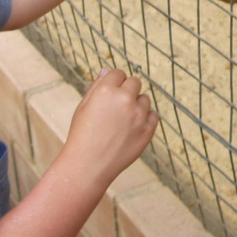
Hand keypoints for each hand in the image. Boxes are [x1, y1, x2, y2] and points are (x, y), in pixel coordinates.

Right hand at [60, 68, 157, 187]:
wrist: (88, 166)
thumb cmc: (82, 135)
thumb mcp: (83, 107)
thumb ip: (97, 86)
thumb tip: (107, 70)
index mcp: (106, 90)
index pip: (118, 73)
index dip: (113, 83)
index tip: (108, 96)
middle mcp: (124, 99)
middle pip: (134, 82)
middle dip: (126, 91)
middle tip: (115, 109)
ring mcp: (138, 115)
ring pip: (145, 99)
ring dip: (136, 106)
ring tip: (121, 122)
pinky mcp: (148, 130)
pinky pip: (153, 115)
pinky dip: (145, 120)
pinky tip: (131, 129)